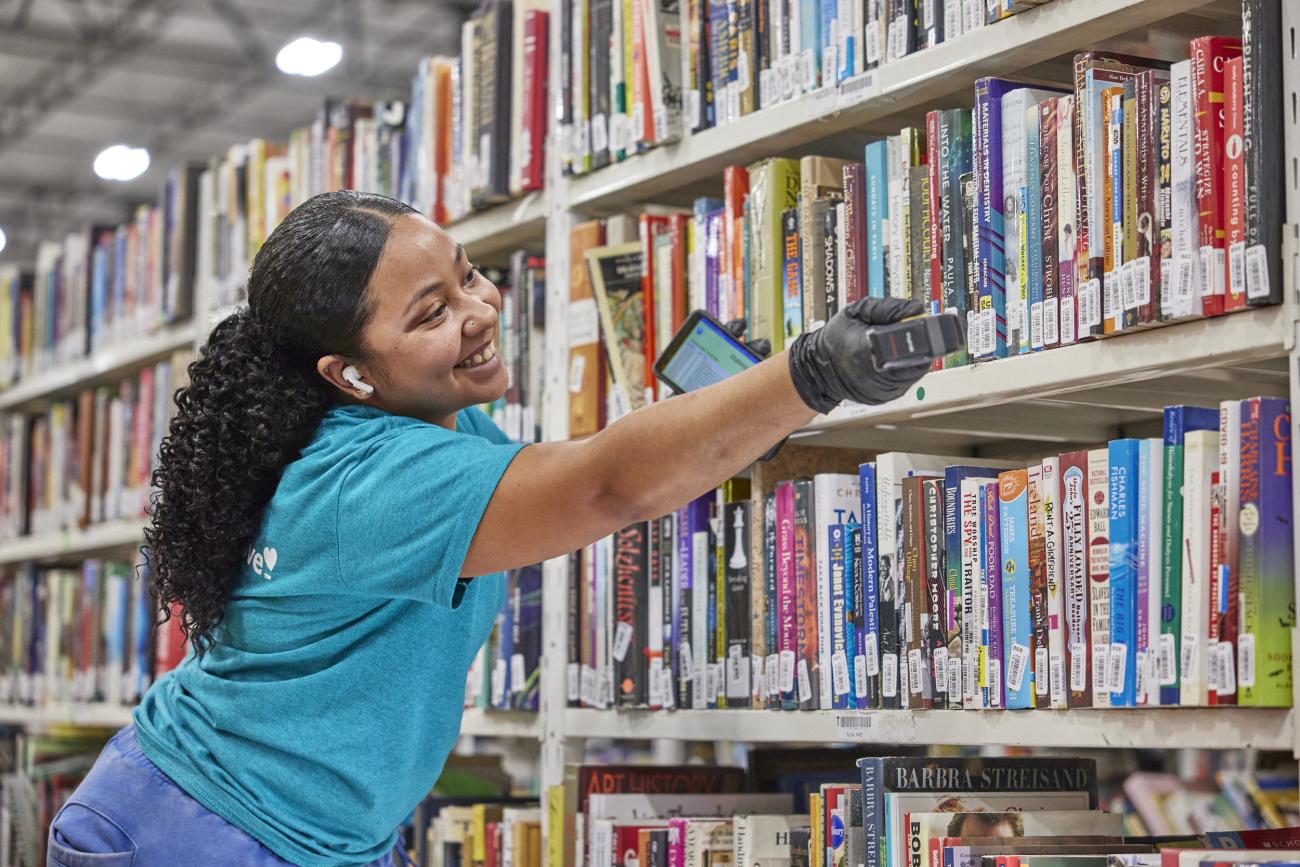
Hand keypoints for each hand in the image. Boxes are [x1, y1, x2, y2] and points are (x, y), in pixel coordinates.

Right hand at [786, 297, 930, 412]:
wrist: (820, 371)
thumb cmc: (835, 341)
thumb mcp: (855, 312)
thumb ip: (887, 307)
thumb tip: (915, 309)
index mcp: (864, 350)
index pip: (904, 341)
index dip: (916, 329)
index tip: (915, 319)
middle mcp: (876, 375)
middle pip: (917, 356)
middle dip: (919, 341)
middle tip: (908, 330)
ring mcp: (884, 389)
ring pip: (917, 368)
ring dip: (915, 354)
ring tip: (898, 345)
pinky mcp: (889, 396)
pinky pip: (909, 379)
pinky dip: (907, 366)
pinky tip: (893, 359)